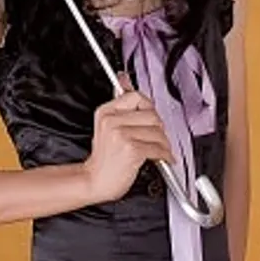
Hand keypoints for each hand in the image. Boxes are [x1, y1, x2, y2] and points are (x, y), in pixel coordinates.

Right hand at [82, 72, 173, 203]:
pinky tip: (162, 159)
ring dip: (164, 144)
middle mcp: (112, 120)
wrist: (94, 182)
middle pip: (151, 114)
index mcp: (106, 111)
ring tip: (159, 150)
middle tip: (157, 138)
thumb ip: (120, 104)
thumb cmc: (104, 158)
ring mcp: (121, 135)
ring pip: (157, 132)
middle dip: (159, 129)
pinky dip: (165, 155)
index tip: (151, 117)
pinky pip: (158, 148)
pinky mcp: (132, 149)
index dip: (149, 108)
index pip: (136, 96)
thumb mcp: (107, 126)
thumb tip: (124, 78)